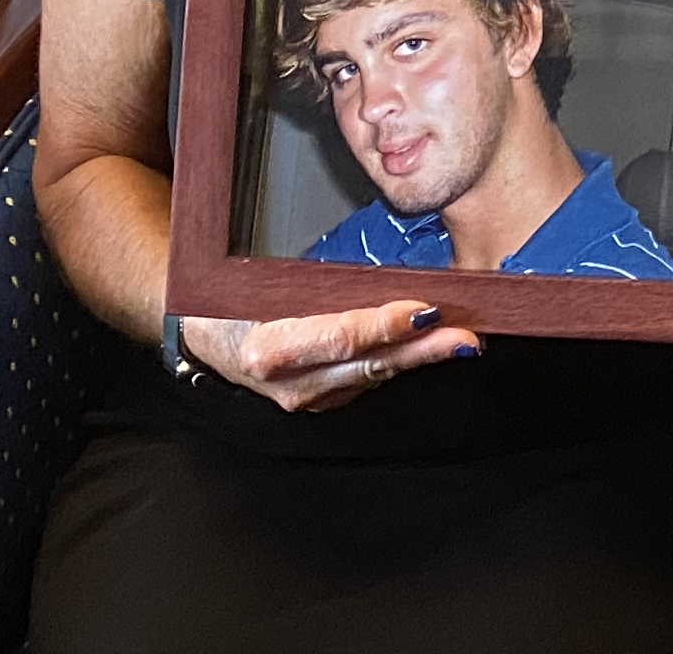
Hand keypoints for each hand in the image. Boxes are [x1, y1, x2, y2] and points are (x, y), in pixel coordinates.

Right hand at [185, 298, 481, 411]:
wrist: (207, 338)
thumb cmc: (230, 301)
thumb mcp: (253, 286)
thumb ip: (300, 283)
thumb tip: (365, 269)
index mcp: (270, 348)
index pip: (339, 336)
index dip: (385, 325)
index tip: (424, 309)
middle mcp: (292, 383)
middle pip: (368, 363)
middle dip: (422, 350)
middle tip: (465, 336)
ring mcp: (308, 399)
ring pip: (375, 375)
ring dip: (420, 358)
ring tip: (462, 340)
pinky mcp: (322, 403)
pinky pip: (368, 379)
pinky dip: (400, 363)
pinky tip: (428, 348)